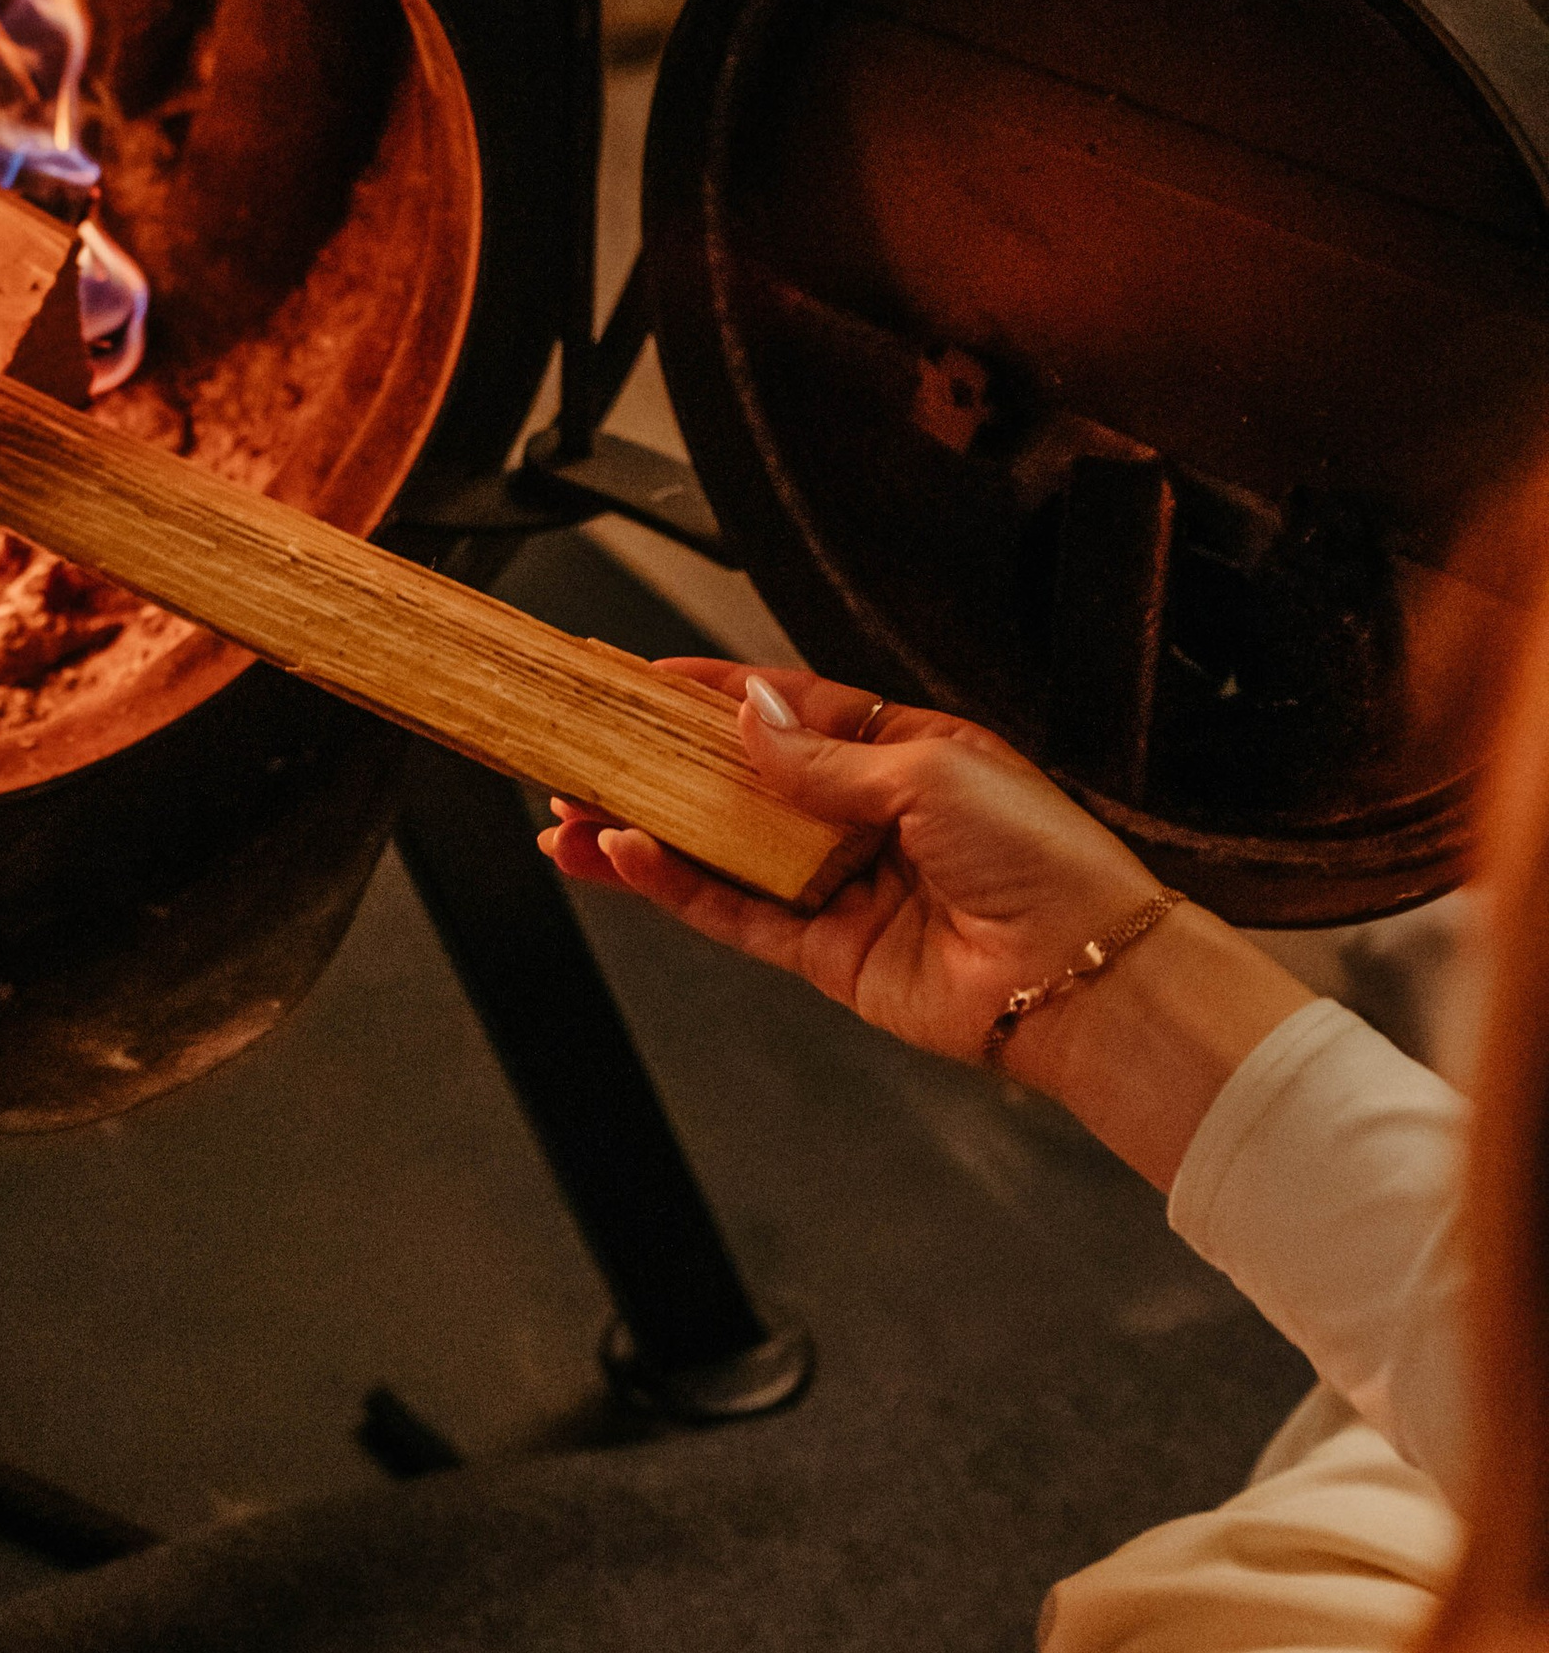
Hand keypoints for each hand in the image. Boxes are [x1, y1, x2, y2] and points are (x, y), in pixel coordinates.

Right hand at [540, 661, 1311, 1187]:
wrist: (1082, 975)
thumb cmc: (1042, 858)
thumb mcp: (928, 771)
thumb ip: (820, 753)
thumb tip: (744, 714)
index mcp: (904, 754)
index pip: (787, 711)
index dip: (714, 694)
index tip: (643, 677)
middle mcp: (864, 817)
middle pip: (737, 780)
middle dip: (657, 762)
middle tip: (583, 743)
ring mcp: (839, 885)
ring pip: (718, 848)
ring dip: (644, 828)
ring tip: (569, 809)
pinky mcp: (823, 951)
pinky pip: (731, 911)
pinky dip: (671, 885)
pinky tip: (623, 857)